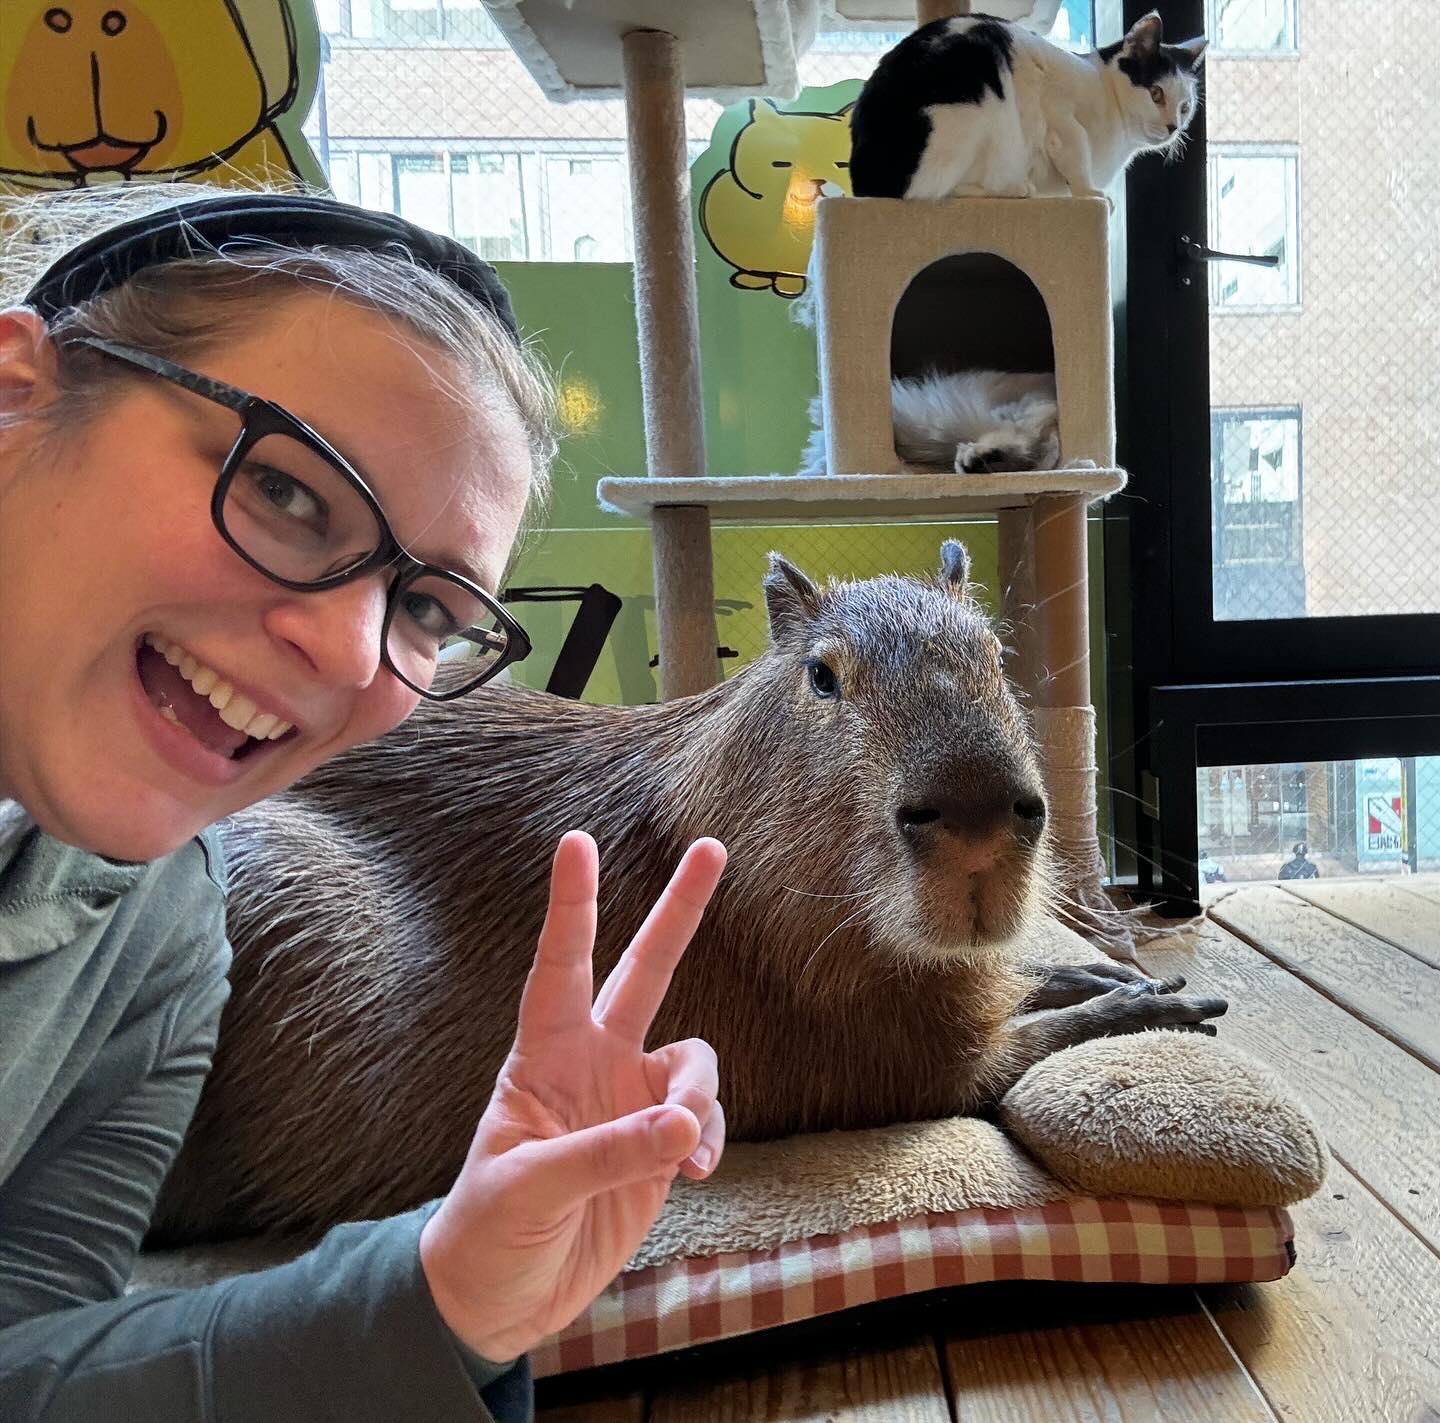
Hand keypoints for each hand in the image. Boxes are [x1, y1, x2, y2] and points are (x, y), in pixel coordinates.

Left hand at [418, 831, 727, 1363]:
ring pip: (694, 1059)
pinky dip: (709, 1138)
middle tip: (710, 846)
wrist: (501, 1299)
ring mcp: (631, 1102)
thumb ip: (606, 1152)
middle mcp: (595, 1064)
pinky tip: (694, 1172)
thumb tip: (680, 1125)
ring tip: (682, 1146)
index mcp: (545, 1056)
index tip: (577, 841)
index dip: (571, 904)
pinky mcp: (659, 1148)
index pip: (560, 965)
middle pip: (645, 971)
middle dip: (678, 911)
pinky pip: (704, 1120)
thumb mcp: (529, 1188)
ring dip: (699, 1094)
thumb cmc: (488, 1231)